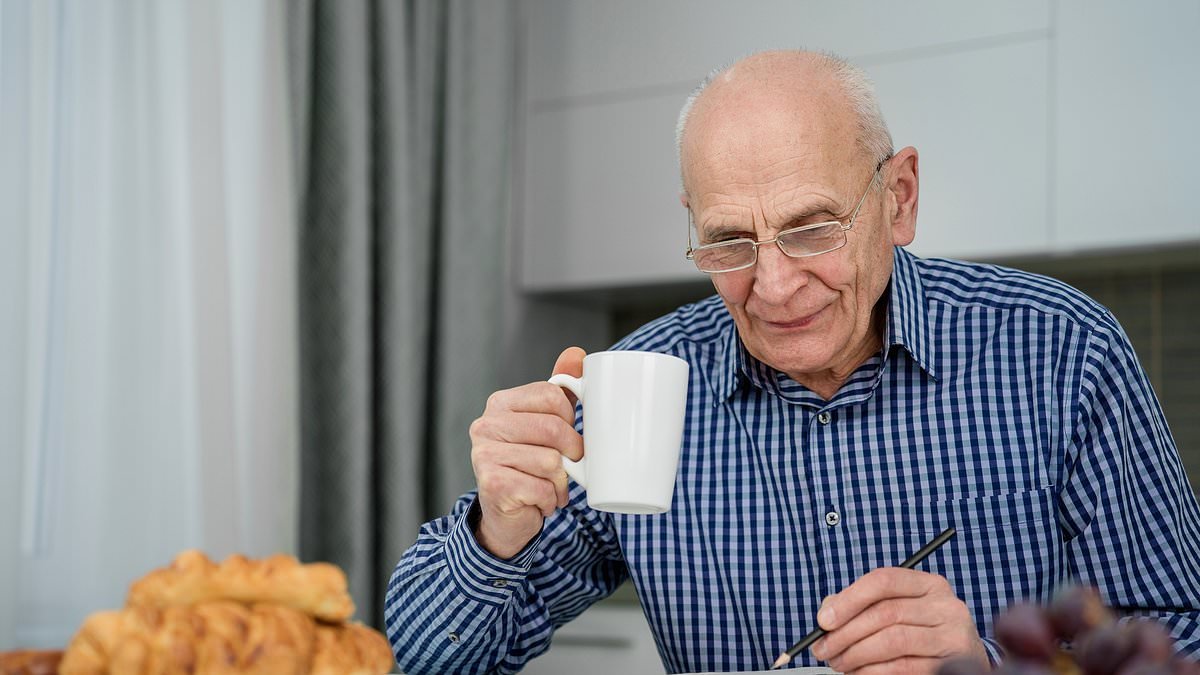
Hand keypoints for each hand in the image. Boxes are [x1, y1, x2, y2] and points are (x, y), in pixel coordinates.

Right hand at [469, 347, 585, 558]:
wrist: (506, 516)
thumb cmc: (529, 466)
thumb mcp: (544, 424)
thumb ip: (559, 390)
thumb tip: (576, 354)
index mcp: (500, 404)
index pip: (553, 396)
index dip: (571, 419)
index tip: (566, 436)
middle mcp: (486, 426)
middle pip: (554, 428)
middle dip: (572, 453)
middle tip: (568, 466)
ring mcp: (484, 455)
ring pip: (551, 461)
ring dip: (560, 483)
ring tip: (549, 486)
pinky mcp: (492, 484)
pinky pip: (542, 488)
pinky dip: (550, 500)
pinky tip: (538, 501)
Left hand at [808, 567, 989, 673]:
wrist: (962, 661)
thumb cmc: (919, 631)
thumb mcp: (897, 609)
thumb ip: (861, 605)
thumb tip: (827, 615)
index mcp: (929, 584)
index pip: (884, 580)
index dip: (849, 599)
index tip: (823, 620)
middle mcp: (946, 606)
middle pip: (886, 613)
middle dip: (846, 633)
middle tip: (823, 649)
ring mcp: (953, 636)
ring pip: (893, 641)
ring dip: (857, 655)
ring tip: (840, 663)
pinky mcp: (951, 665)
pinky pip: (904, 667)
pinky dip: (873, 672)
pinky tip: (860, 673)